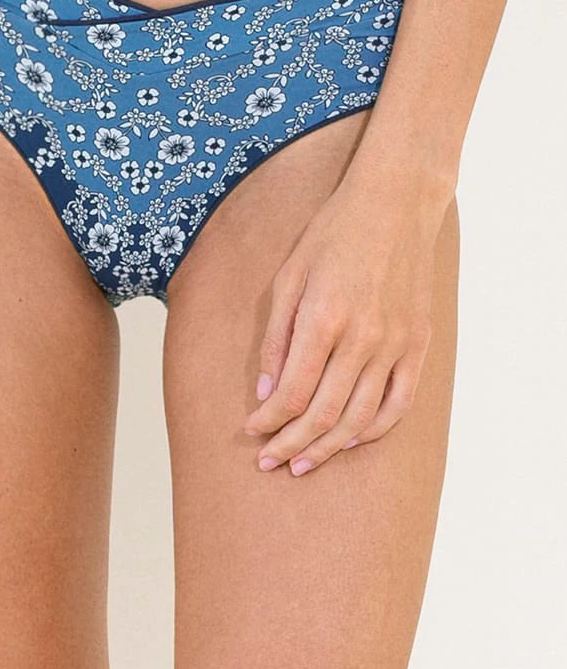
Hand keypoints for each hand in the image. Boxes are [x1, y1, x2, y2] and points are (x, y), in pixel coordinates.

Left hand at [243, 176, 446, 475]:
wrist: (395, 205)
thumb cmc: (332, 235)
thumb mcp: (289, 277)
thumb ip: (276, 337)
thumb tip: (266, 392)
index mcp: (324, 318)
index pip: (292, 392)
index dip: (269, 422)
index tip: (251, 432)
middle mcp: (363, 338)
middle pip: (323, 414)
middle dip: (290, 445)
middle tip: (269, 463)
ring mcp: (395, 344)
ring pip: (360, 418)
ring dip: (327, 448)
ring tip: (302, 463)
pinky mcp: (417, 345)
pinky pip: (398, 403)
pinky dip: (372, 430)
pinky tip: (348, 440)